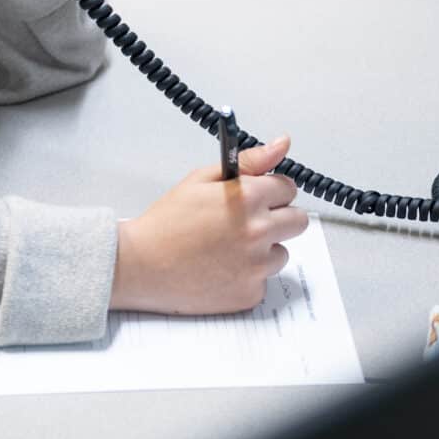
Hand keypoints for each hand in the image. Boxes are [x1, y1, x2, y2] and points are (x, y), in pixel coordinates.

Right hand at [109, 138, 306, 314]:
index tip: (254, 198)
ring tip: (226, 249)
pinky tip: (220, 270)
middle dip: (277, 218)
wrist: (140, 266)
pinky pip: (263, 281)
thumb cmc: (166, 222)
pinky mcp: (250, 294)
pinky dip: (247, 276)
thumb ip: (249, 162)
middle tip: (245, 223)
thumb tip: (282, 145)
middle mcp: (259, 232)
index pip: (287, 188)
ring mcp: (256, 267)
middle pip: (297, 221)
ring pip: (281, 253)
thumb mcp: (201, 180)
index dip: (269, 191)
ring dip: (263, 250)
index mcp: (248, 199)